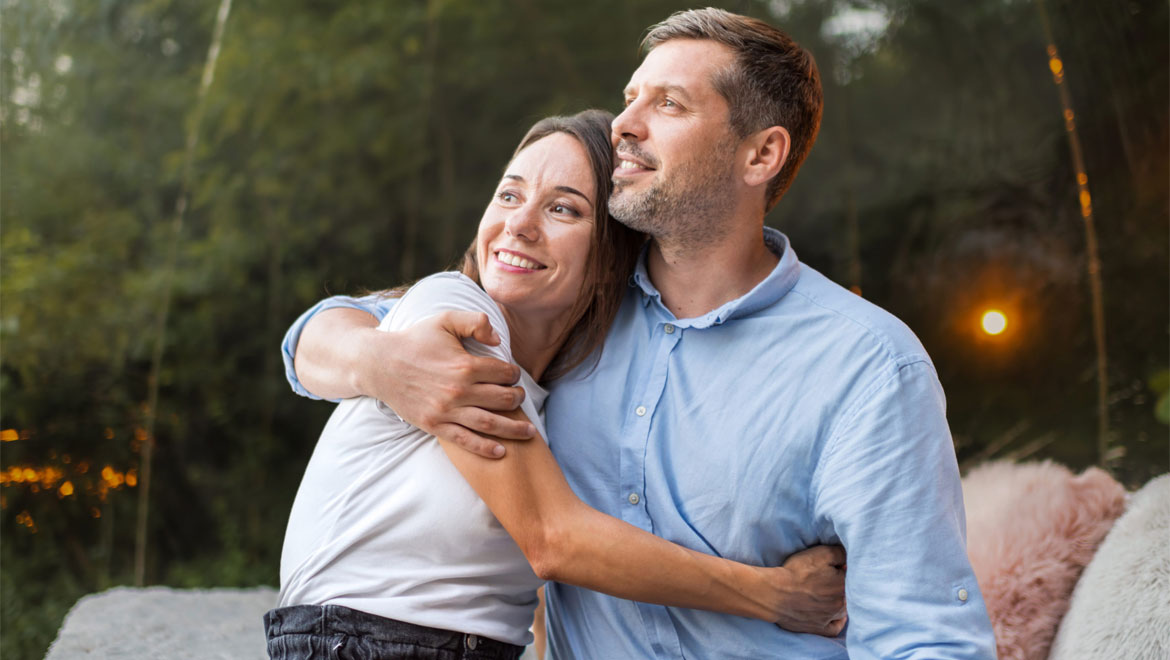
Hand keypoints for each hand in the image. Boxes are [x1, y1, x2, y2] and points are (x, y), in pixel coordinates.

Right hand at [356, 310, 536, 456]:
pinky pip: (464, 440)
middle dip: (518, 398)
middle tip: (520, 397)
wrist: (380, 364)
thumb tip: (499, 340)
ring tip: (529, 431)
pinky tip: (501, 452)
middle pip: (503, 399)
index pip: (503, 372)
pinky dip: (484, 448)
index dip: (514, 373)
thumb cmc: (415, 340)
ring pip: (489, 423)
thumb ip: (475, 321)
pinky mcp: (435, 425)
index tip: (514, 375)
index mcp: (465, 365)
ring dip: (514, 428)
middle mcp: (458, 390)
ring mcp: (447, 410)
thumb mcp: (444, 320)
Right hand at [762, 545, 846, 635]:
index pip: (850, 575)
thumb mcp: (821, 553)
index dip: (841, 568)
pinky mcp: (819, 628)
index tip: (831, 565)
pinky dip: (838, 622)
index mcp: (844, 584)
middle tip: (827, 578)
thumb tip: (849, 558)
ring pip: (843, 610)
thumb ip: (841, 553)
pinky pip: (835, 629)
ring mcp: (830, 617)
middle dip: (841, 585)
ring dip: (840, 602)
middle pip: (848, 593)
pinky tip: (836, 617)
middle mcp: (841, 603)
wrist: (775, 594)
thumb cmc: (798, 572)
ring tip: (829, 594)